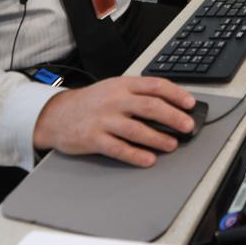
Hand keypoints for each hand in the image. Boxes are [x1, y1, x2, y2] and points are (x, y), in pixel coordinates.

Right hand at [32, 76, 195, 166]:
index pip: (155, 85)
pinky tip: (148, 159)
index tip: (190, 103)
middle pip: (149, 106)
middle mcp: (114, 100)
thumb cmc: (91, 102)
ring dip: (158, 138)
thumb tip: (170, 105)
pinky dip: (135, 155)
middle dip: (173, 116)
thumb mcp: (114, 89)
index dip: (176, 94)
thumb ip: (138, 94)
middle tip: (187, 126)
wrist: (55, 114)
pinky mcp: (93, 138)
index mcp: (122, 85)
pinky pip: (118, 148)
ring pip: (136, 128)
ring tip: (172, 145)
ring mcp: (103, 119)